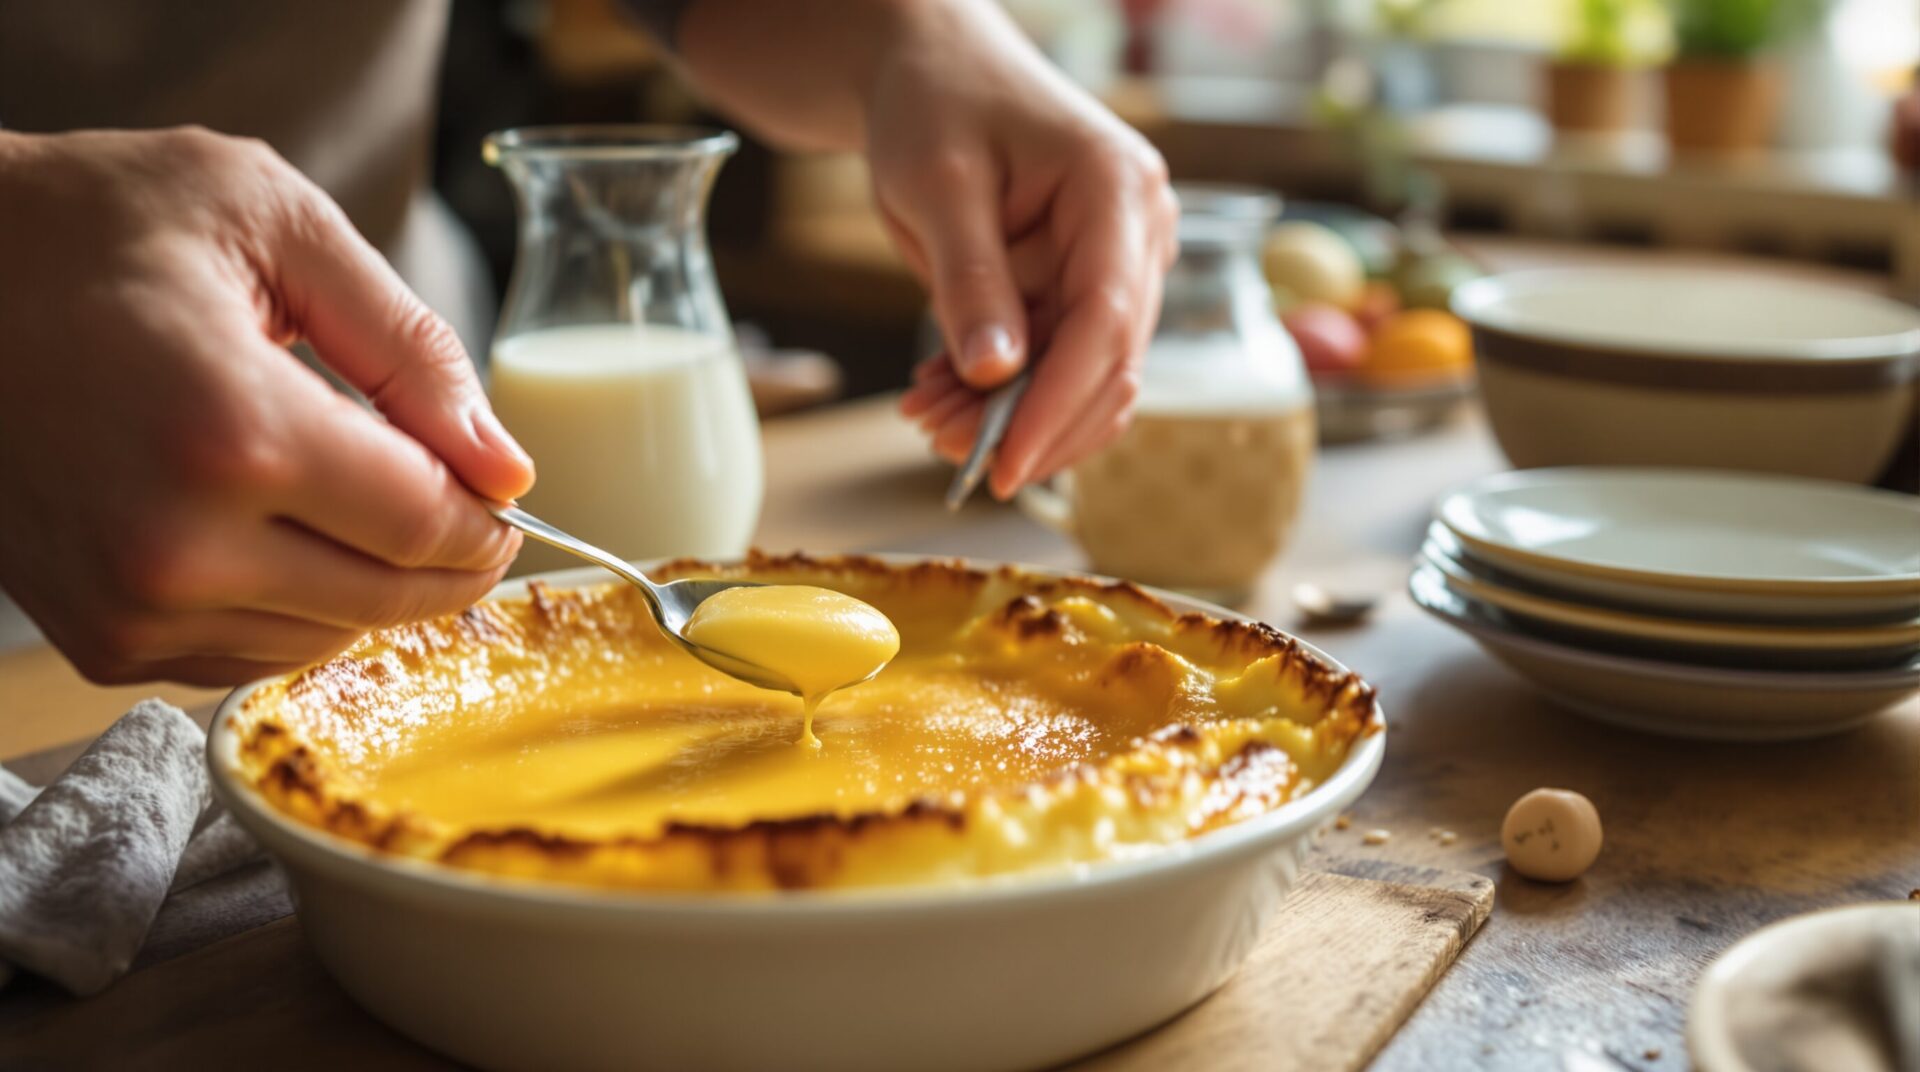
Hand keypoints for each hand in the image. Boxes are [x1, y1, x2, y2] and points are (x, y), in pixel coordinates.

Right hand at [0, 128, 533, 684]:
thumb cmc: (92, 225)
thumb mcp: (273, 225)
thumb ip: (409, 347)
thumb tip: (506, 466)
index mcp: (233, 433)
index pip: (425, 526)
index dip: (488, 517)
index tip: (501, 491)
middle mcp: (175, 544)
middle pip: (387, 601)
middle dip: (452, 562)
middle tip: (469, 509)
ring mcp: (129, 605)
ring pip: (326, 640)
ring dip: (373, 586)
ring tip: (364, 503)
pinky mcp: (100, 637)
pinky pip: (252, 657)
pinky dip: (299, 610)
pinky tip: (292, 539)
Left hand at [877, 2, 1177, 497]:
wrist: (933, 71)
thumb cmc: (937, 103)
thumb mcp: (939, 185)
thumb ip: (970, 280)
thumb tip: (995, 375)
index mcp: (1118, 191)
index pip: (1107, 322)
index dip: (1058, 403)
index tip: (1004, 462)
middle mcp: (1137, 235)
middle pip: (1106, 365)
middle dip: (1028, 422)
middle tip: (939, 446)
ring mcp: (1116, 267)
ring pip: (1081, 378)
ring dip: (1008, 417)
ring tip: (923, 416)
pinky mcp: (1081, 291)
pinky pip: (1052, 364)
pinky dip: (999, 395)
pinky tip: (936, 394)